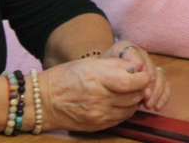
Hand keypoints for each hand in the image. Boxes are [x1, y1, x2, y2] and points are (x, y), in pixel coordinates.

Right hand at [37, 56, 152, 131]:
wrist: (44, 101)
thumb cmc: (67, 76)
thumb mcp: (91, 63)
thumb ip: (117, 65)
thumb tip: (140, 68)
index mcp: (97, 78)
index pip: (131, 82)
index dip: (143, 78)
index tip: (145, 74)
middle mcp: (99, 99)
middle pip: (134, 96)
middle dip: (141, 88)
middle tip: (138, 82)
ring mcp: (98, 115)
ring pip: (130, 109)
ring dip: (134, 100)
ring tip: (128, 91)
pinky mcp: (97, 126)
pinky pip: (121, 119)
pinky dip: (125, 110)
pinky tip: (120, 102)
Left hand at [103, 41, 170, 111]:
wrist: (101, 77)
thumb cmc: (100, 73)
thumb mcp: (101, 67)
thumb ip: (114, 66)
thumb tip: (136, 69)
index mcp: (126, 48)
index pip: (135, 53)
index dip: (139, 66)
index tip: (138, 81)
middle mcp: (141, 56)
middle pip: (151, 68)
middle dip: (149, 84)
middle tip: (145, 97)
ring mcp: (150, 67)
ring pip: (159, 77)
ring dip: (156, 92)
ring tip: (148, 105)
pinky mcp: (156, 78)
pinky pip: (165, 85)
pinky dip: (163, 96)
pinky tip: (157, 108)